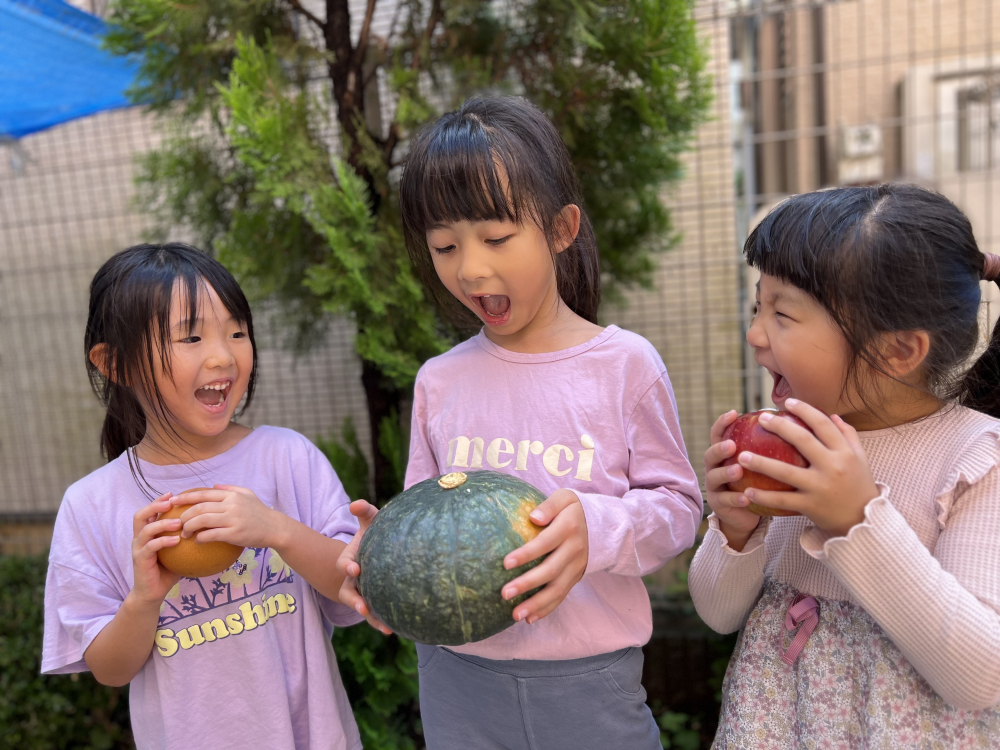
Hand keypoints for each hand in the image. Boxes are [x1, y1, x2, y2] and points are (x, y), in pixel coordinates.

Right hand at [130, 493, 181, 605]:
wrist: (153, 592)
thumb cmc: (169, 570)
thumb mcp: (179, 551)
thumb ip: (187, 537)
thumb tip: (210, 526)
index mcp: (147, 533)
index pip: (149, 511)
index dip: (159, 501)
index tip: (174, 494)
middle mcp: (139, 538)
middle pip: (140, 515)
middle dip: (154, 506)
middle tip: (171, 502)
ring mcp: (138, 549)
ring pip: (145, 530)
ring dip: (162, 523)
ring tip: (178, 522)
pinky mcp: (140, 560)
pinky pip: (151, 547)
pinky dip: (163, 541)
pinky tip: (177, 540)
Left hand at [173, 485, 282, 548]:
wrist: (275, 528)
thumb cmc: (260, 512)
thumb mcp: (248, 494)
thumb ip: (230, 489)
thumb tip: (213, 486)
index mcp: (231, 495)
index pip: (203, 494)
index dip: (185, 497)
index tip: (172, 502)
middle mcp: (231, 505)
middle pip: (199, 508)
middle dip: (184, 515)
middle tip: (177, 523)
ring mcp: (232, 519)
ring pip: (202, 520)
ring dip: (189, 527)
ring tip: (184, 534)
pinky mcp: (234, 533)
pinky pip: (211, 535)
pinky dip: (200, 538)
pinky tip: (197, 541)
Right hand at [336, 500, 391, 634]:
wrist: (381, 551)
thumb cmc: (376, 533)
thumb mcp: (370, 521)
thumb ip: (364, 511)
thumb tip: (356, 504)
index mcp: (350, 559)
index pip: (344, 564)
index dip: (347, 566)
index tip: (355, 568)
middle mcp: (353, 580)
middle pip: (347, 593)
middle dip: (354, 601)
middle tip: (363, 607)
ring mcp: (363, 592)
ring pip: (361, 608)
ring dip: (371, 618)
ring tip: (384, 627)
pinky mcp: (374, 601)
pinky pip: (376, 615)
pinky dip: (382, 622)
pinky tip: (394, 630)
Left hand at [500, 489, 587, 624]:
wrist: (604, 525)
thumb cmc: (574, 509)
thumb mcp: (566, 498)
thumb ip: (550, 505)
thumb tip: (533, 517)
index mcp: (569, 528)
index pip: (545, 543)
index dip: (526, 554)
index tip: (505, 563)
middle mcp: (574, 550)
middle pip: (550, 571)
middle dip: (527, 584)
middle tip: (505, 593)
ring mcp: (577, 567)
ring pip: (557, 589)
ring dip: (536, 604)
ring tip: (515, 614)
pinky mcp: (576, 578)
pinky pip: (561, 596)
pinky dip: (546, 609)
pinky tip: (530, 618)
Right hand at [704, 410, 761, 550]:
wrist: (746, 514)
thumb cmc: (757, 483)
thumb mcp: (760, 464)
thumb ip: (769, 448)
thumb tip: (794, 425)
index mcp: (723, 453)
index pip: (718, 433)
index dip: (723, 422)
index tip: (734, 413)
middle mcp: (714, 467)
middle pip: (710, 454)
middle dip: (719, 448)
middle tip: (732, 445)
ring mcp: (714, 486)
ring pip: (714, 476)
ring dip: (725, 472)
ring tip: (738, 470)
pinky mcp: (717, 504)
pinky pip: (725, 500)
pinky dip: (735, 498)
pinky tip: (747, 498)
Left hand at [736, 398, 879, 536]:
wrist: (864, 521)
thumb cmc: (858, 485)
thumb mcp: (860, 459)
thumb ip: (848, 436)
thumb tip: (833, 415)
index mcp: (844, 452)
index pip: (823, 424)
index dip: (804, 410)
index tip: (787, 402)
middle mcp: (833, 467)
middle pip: (802, 441)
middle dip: (779, 426)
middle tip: (761, 418)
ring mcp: (820, 487)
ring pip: (786, 472)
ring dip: (761, 463)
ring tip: (741, 456)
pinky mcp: (811, 506)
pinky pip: (783, 500)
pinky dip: (764, 496)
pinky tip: (748, 490)